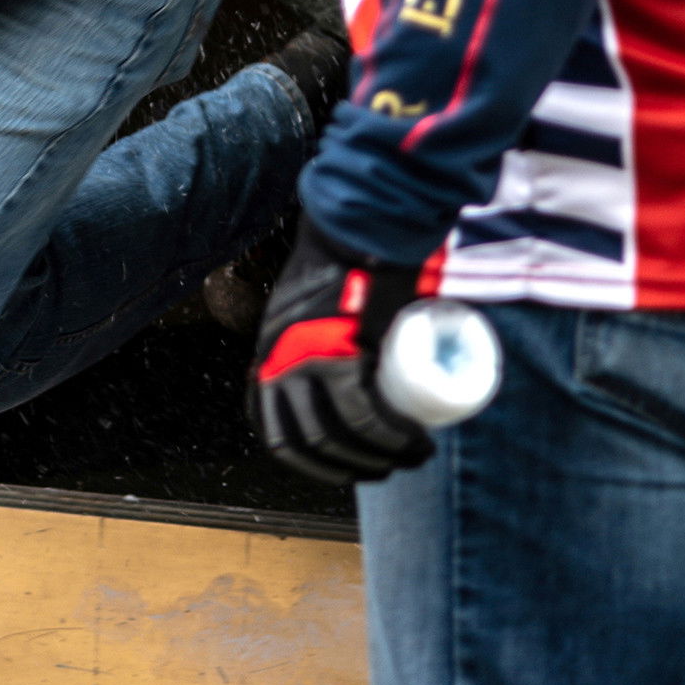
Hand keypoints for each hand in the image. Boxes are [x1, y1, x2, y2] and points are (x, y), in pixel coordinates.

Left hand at [250, 217, 436, 484]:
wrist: (364, 218)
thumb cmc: (348, 257)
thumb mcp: (316, 307)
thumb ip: (324, 338)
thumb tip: (362, 376)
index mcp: (271, 355)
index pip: (276, 430)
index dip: (314, 461)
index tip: (350, 466)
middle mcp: (279, 360)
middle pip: (309, 441)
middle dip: (353, 466)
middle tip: (393, 463)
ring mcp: (304, 355)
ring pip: (336, 433)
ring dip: (376, 457)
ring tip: (413, 453)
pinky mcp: (339, 345)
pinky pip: (360, 410)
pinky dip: (388, 434)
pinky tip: (412, 438)